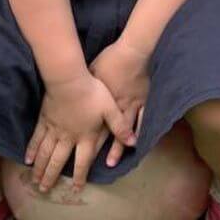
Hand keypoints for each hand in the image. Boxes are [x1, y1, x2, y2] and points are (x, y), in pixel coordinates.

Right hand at [25, 71, 132, 190]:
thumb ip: (120, 127)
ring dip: (40, 168)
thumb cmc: (93, 93)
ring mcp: (54, 130)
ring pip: (45, 154)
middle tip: (45, 189)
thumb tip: (133, 143)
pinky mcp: (44, 120)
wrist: (69, 80)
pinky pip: (36, 139)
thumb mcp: (111, 109)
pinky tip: (27, 159)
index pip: (83, 161)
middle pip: (58, 161)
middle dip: (52, 177)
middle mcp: (68, 137)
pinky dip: (31, 150)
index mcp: (85, 136)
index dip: (80, 176)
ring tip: (35, 180)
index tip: (76, 187)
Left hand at [89, 38, 150, 166]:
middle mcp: (115, 108)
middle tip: (88, 166)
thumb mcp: (92, 71)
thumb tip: (76, 89)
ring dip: (117, 147)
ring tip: (113, 162)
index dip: (85, 141)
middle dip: (97, 150)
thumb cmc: (110, 60)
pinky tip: (138, 142)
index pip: (92, 126)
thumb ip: (87, 85)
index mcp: (101, 102)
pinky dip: (140, 131)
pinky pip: (142, 119)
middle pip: (105, 133)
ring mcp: (131, 106)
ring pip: (123, 131)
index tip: (78, 155)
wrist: (131, 53)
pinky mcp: (144, 100)